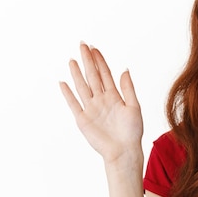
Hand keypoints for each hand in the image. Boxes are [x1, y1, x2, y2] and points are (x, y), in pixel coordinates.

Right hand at [60, 42, 143, 165]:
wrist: (124, 151)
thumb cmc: (132, 132)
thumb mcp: (134, 107)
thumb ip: (128, 89)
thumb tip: (124, 69)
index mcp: (114, 96)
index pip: (105, 74)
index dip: (99, 61)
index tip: (94, 48)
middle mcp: (101, 100)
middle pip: (92, 76)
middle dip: (87, 60)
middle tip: (82, 44)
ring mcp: (91, 109)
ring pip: (82, 86)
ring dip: (77, 73)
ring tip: (72, 59)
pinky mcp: (83, 120)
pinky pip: (73, 104)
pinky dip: (68, 94)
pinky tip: (63, 83)